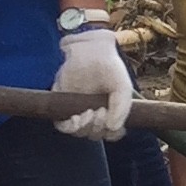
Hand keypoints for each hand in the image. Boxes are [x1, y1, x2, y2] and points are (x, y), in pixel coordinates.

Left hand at [53, 26, 133, 140]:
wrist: (89, 50)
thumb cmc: (108, 66)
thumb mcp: (122, 86)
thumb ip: (122, 107)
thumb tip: (112, 128)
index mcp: (111, 110)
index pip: (113, 133)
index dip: (112, 133)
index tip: (112, 121)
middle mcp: (95, 113)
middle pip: (96, 135)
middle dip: (98, 128)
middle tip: (100, 111)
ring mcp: (78, 110)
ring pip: (80, 133)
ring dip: (85, 128)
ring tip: (89, 112)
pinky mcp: (62, 106)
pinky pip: (63, 127)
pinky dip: (70, 127)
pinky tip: (76, 118)